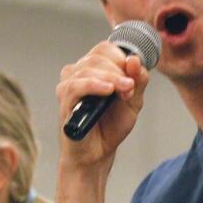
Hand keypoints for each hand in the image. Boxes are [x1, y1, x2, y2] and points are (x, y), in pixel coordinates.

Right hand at [56, 41, 149, 168]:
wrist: (97, 154)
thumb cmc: (111, 127)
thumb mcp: (133, 102)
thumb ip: (138, 81)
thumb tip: (134, 60)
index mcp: (93, 69)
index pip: (105, 49)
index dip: (122, 58)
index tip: (133, 77)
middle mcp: (78, 73)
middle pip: (98, 56)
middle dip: (119, 70)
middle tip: (130, 89)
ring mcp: (69, 86)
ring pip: (88, 68)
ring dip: (111, 78)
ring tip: (124, 93)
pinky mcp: (64, 101)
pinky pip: (76, 86)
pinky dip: (94, 85)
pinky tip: (108, 91)